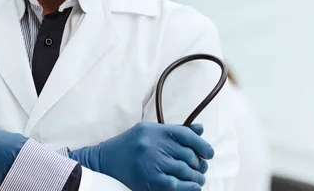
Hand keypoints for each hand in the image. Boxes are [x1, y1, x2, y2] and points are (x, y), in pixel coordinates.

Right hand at [69, 122, 213, 190]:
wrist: (104, 161)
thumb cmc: (129, 145)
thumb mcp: (150, 131)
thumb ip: (175, 131)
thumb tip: (201, 129)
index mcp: (155, 130)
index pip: (186, 135)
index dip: (202, 145)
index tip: (209, 153)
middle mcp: (154, 145)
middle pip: (188, 154)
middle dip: (199, 164)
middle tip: (201, 169)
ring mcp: (152, 163)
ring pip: (185, 170)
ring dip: (196, 177)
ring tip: (198, 179)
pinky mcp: (150, 180)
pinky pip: (177, 185)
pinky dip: (189, 187)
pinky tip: (194, 188)